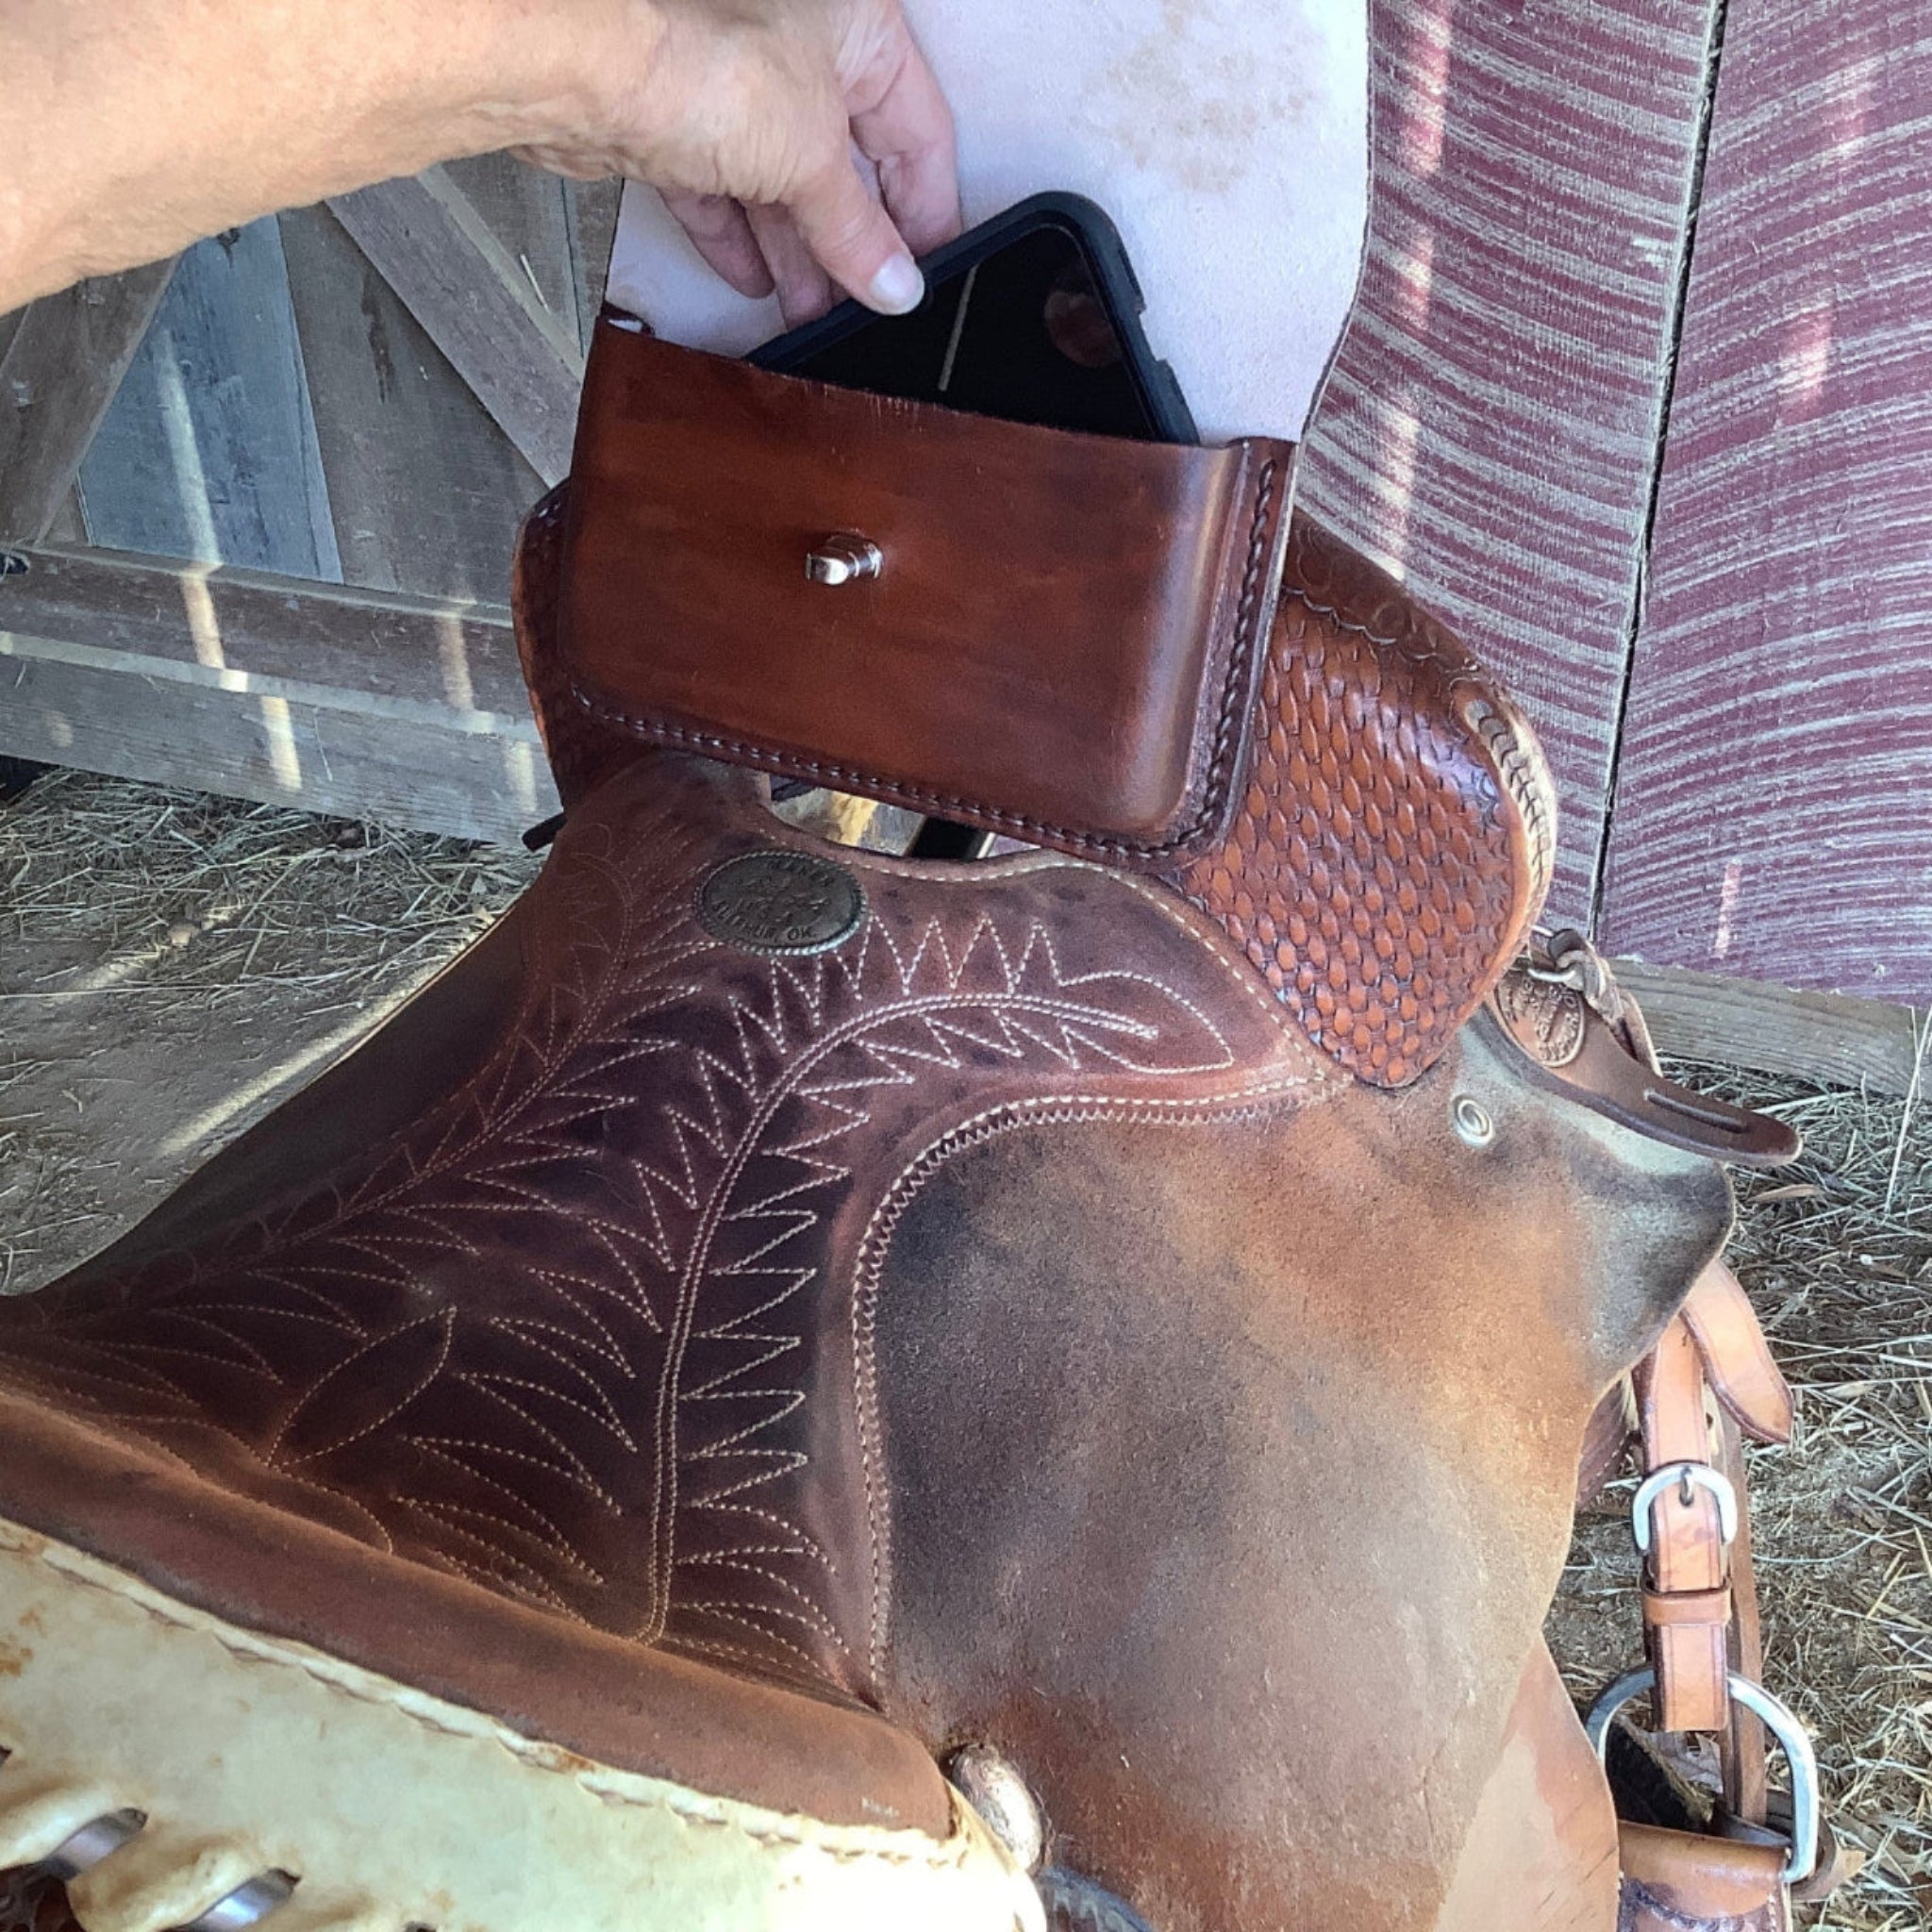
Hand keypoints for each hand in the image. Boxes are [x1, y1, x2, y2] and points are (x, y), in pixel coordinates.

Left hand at [517, 0, 960, 322]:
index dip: (926, 209)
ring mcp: (731, 78)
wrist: (586, 67)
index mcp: (856, 24)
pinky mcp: (673, 117)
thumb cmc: (704, 60)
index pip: (916, 129)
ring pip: (778, 179)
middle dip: (850, 242)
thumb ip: (859, 233)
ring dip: (796, 253)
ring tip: (811, 314)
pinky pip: (719, 185)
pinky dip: (736, 235)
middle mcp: (796, 41)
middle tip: (864, 306)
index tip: (927, 272)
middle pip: (843, 160)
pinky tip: (754, 281)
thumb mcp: (812, 160)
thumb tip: (896, 286)